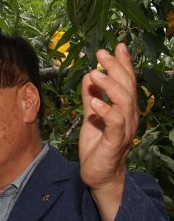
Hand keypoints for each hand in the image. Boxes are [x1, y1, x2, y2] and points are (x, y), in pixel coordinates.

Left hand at [79, 43, 137, 220]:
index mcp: (125, 108)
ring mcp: (124, 129)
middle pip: (127, 87)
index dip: (123, 64)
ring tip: (95, 74)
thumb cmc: (97, 145)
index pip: (126, 82)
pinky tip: (94, 103)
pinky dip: (106, 112)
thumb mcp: (92, 116)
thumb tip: (91, 74)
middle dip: (116, 68)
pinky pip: (115, 124)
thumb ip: (92, 97)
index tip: (117, 46)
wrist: (99, 175)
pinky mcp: (115, 142)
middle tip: (101, 54)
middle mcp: (129, 116)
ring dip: (110, 87)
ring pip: (124, 103)